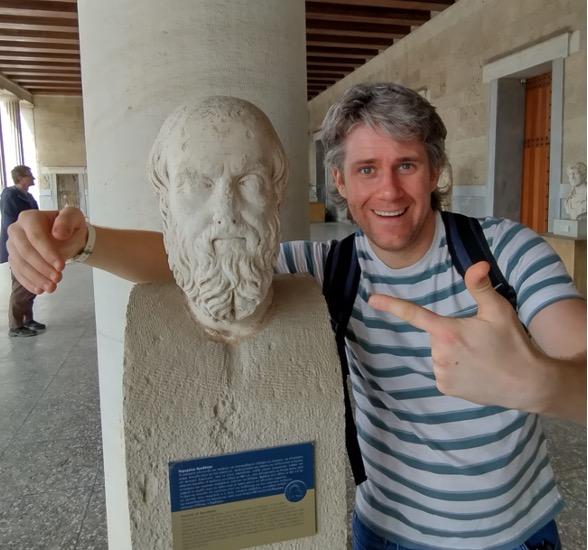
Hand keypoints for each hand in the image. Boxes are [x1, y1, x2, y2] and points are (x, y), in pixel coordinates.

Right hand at [7, 206, 87, 293]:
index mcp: (29, 218)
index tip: (61, 266)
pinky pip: (17, 272)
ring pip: (20, 264)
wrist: (66, 237)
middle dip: (42, 268)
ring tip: (52, 287)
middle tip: (58, 279)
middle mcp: (16, 230)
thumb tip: (58, 233)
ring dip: (36, 278)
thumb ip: (67, 222)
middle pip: (25, 252)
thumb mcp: (74, 218)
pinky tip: (40, 290)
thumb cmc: (69, 226)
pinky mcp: (14, 259)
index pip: (35, 236)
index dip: (47, 252)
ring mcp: (12, 246)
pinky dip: (28, 282)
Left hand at [368, 262, 539, 410]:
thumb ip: (480, 287)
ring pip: (439, 353)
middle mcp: (438, 353)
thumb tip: (477, 264)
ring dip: (453, 352)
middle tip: (478, 340)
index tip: (372, 299)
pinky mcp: (445, 387)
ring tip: (480, 357)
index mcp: (447, 331)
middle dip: (451, 333)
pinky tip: (475, 371)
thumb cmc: (513, 343)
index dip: (391, 305)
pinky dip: (455, 369)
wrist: (528, 384)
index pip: (413, 314)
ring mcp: (440, 373)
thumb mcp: (499, 311)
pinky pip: (443, 371)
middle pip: (435, 335)